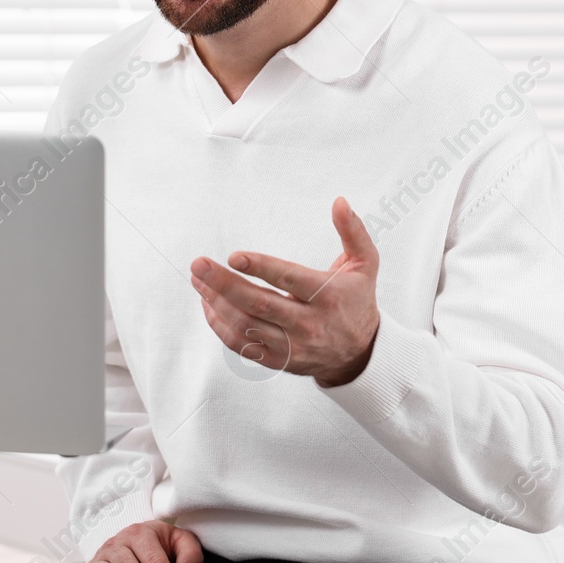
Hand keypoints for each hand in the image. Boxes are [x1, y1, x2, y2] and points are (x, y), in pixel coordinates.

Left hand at [191, 196, 380, 386]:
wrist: (360, 354)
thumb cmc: (356, 299)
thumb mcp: (365, 264)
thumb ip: (353, 231)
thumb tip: (339, 201)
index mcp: (328, 295)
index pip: (289, 280)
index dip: (261, 267)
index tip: (234, 256)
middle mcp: (309, 323)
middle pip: (259, 304)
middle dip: (224, 284)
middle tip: (199, 264)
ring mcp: (292, 346)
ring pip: (246, 326)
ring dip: (216, 303)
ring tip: (198, 280)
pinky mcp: (278, 361)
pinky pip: (242, 345)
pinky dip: (220, 326)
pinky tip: (208, 304)